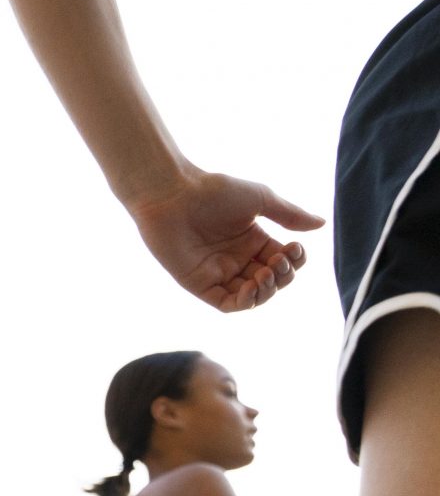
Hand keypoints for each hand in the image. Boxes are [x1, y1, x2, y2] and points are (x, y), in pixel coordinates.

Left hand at [125, 169, 322, 312]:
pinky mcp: (200, 284)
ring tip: (266, 273)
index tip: (294, 247)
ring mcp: (219, 273)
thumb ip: (289, 215)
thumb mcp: (261, 199)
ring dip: (267, 290)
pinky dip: (245, 301)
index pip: (283, 261)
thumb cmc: (214, 191)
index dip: (295, 260)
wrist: (174, 195)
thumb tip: (321, 224)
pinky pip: (228, 303)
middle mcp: (238, 259)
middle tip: (278, 260)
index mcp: (253, 240)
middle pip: (272, 281)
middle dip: (283, 276)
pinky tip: (252, 286)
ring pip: (253, 297)